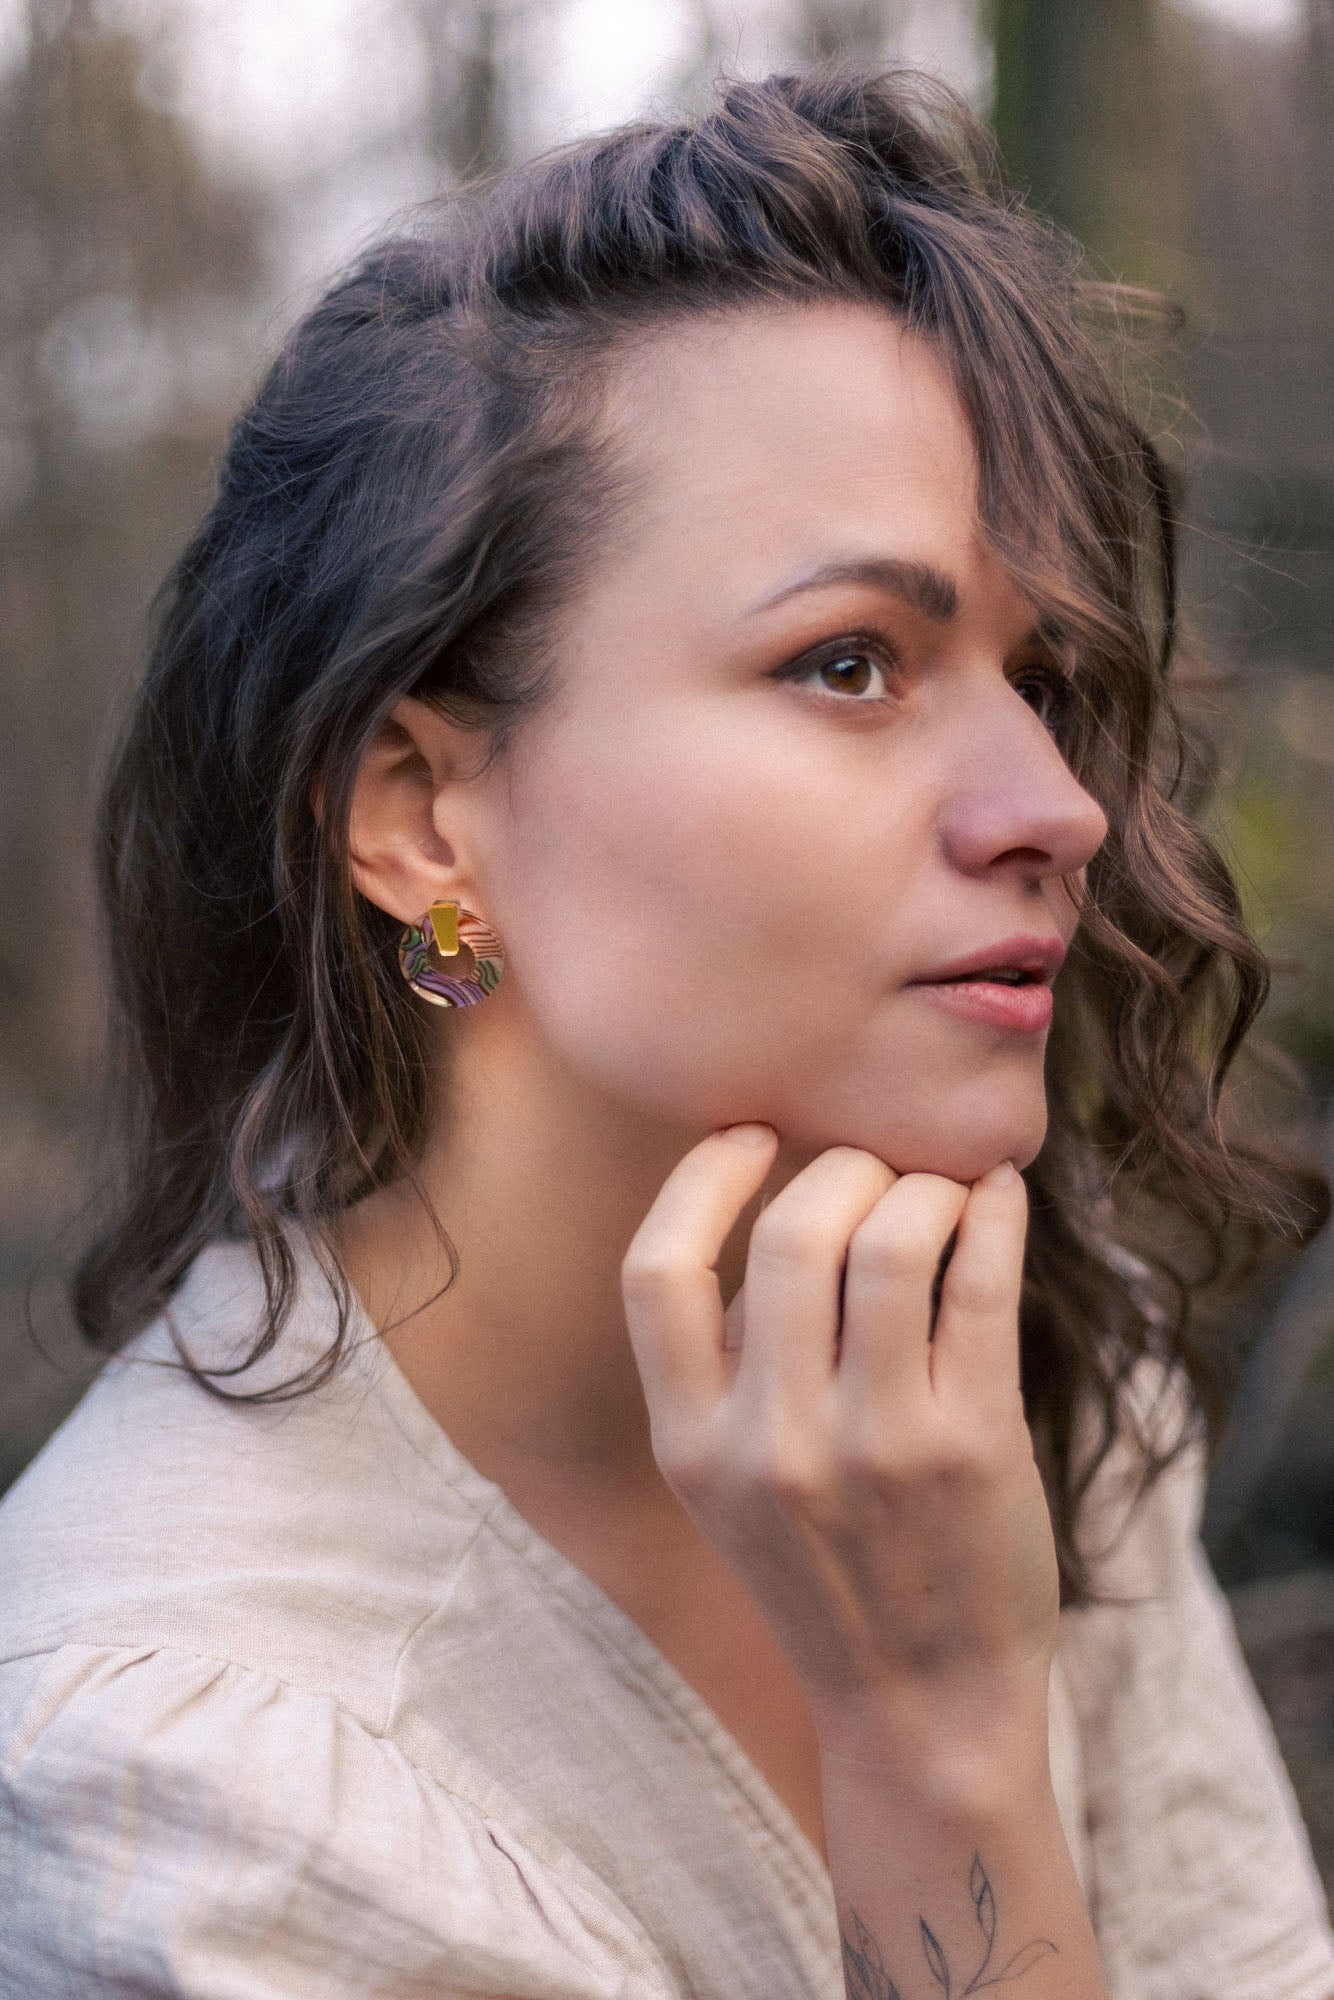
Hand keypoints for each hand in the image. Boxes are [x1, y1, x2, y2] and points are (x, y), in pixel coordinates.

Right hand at [620, 1128, 1059, 1751]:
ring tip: (939, 1191)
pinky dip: (993, 1213)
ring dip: (925, 1185)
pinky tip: (996, 1198)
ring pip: (895, 1240)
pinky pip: (983, 1281)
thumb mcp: (726, 1484)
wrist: (921, 1706)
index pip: (656, 1271)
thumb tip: (779, 1198)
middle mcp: (772, 1444)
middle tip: (874, 1168)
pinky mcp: (976, 1444)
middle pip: (796, 1233)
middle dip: (845, 1166)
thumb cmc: (825, 1571)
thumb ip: (726, 1362)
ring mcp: (879, 1445)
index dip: (701, 1180)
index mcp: (688, 1443)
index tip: (750, 1136)